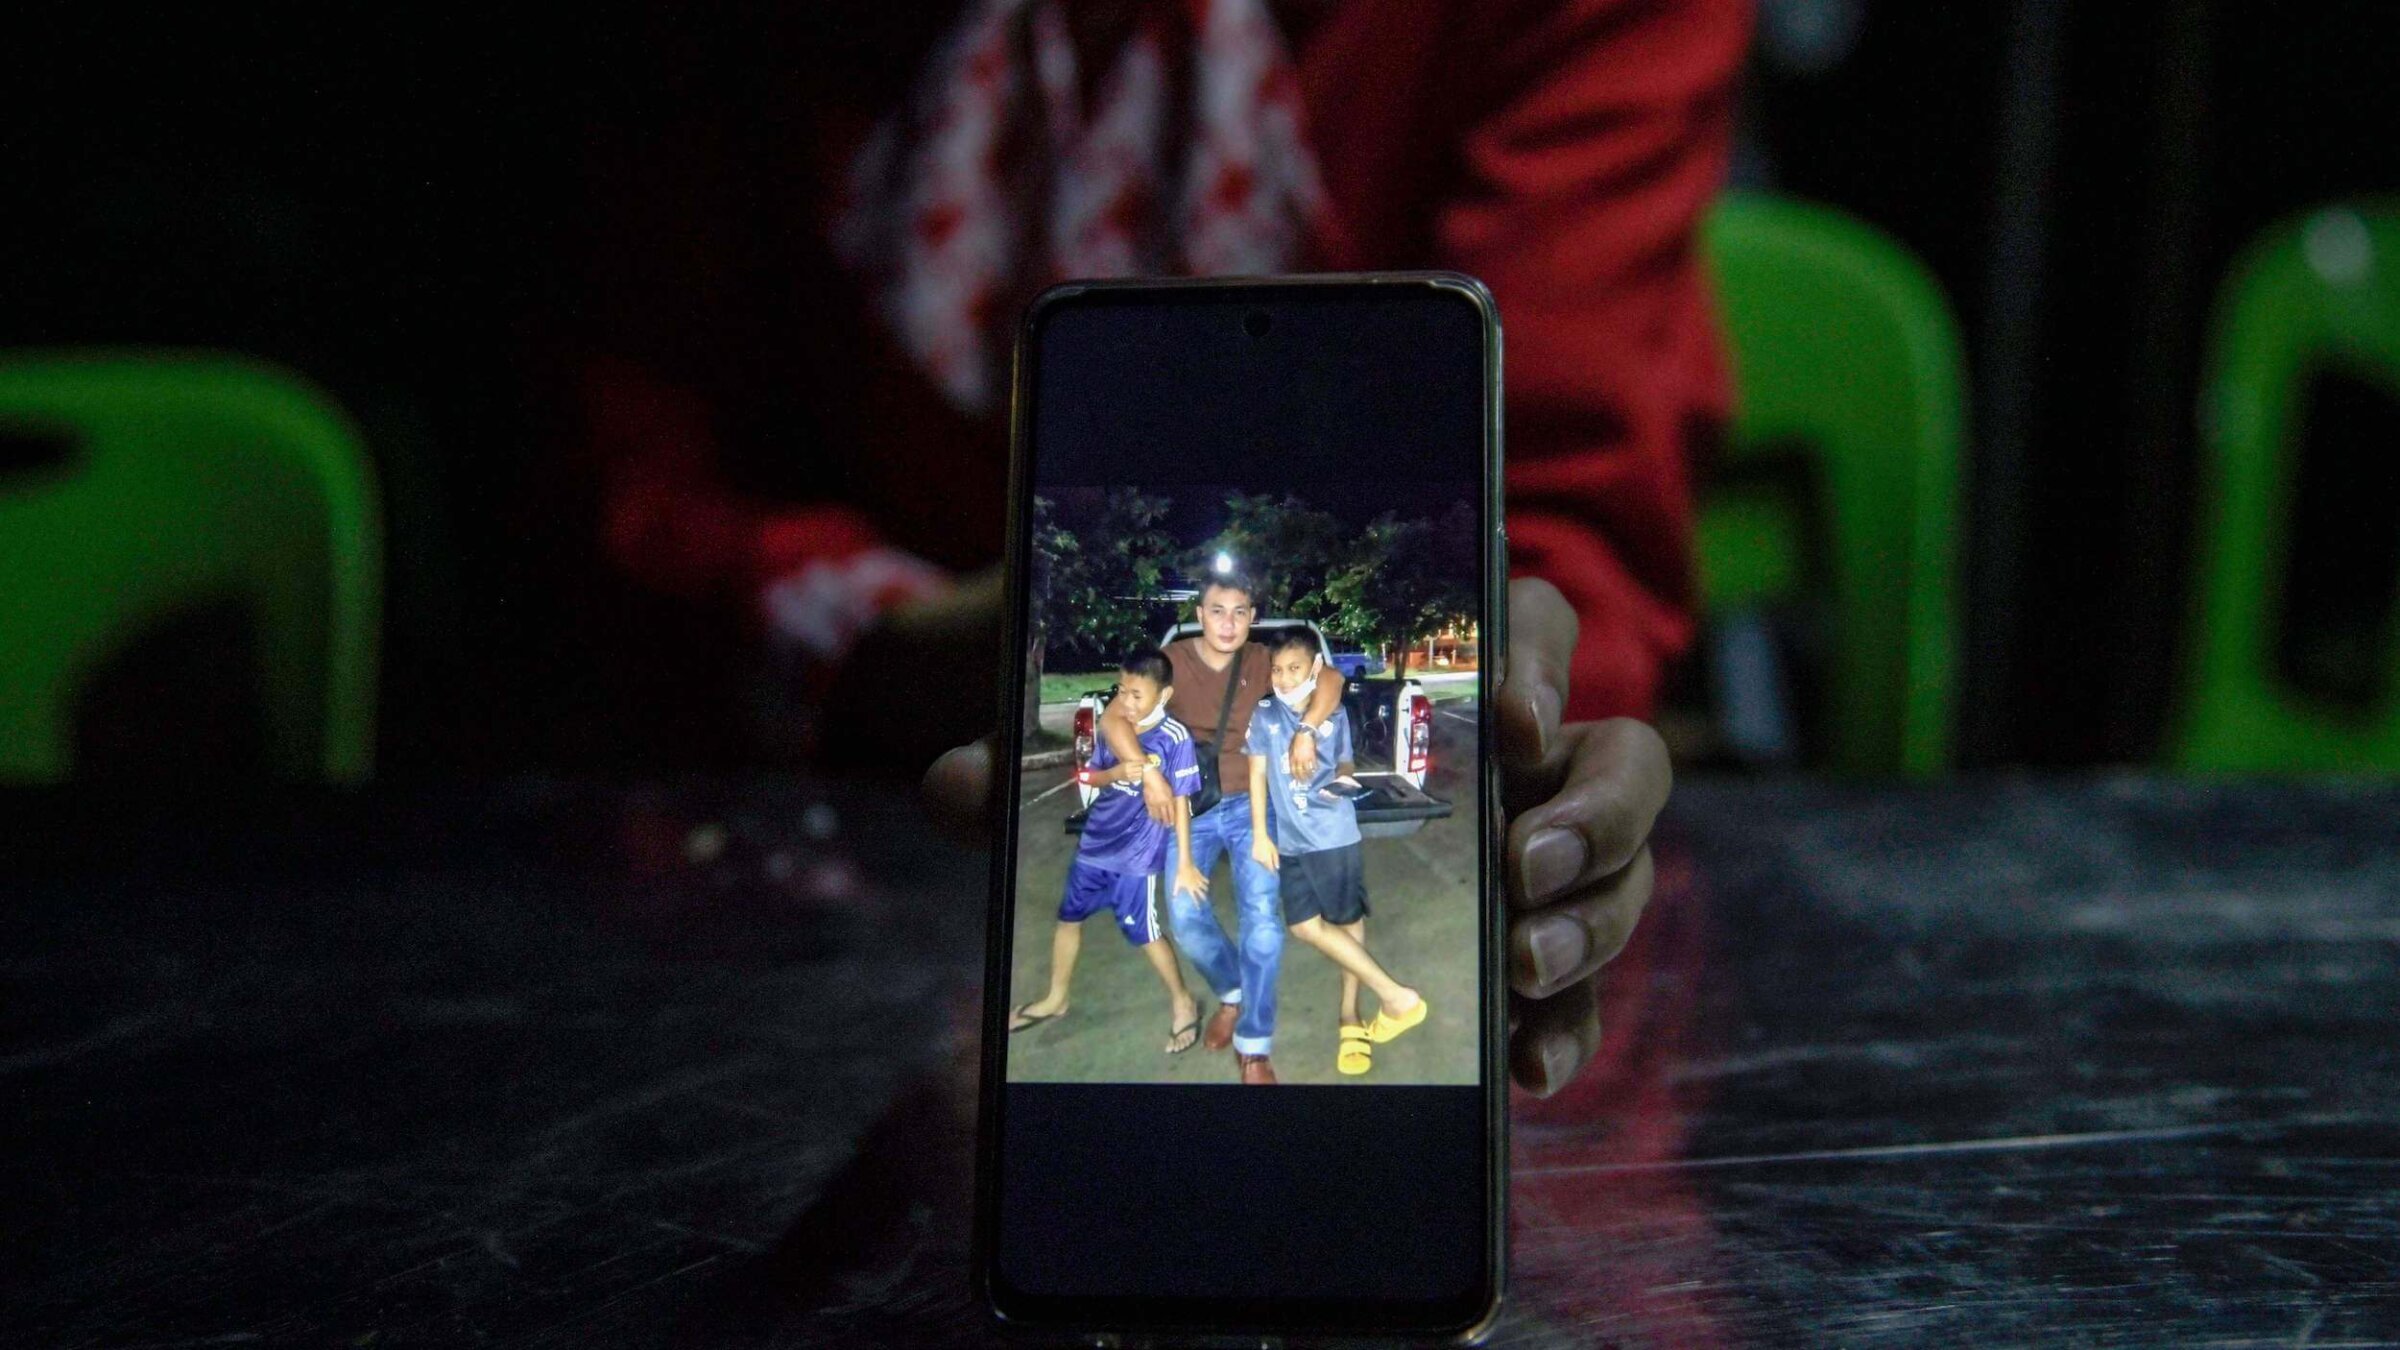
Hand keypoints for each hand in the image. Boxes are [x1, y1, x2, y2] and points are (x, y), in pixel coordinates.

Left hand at [920, 575, 1671, 1099]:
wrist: (1237, 837)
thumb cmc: (1202, 755)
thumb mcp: (1136, 744)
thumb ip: (1065, 759)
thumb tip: (947, 791)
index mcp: (1432, 680)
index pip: (1531, 628)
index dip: (1540, 661)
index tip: (1505, 718)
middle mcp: (1511, 765)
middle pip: (1619, 762)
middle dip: (1594, 817)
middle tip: (1522, 866)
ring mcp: (1532, 857)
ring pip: (1621, 875)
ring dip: (1592, 924)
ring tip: (1521, 971)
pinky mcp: (1521, 949)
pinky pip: (1578, 988)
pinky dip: (1565, 1030)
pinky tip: (1521, 1075)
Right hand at [1140, 768, 1173, 824]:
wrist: (1151, 779)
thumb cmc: (1162, 781)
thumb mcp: (1170, 789)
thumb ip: (1171, 797)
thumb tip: (1172, 803)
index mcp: (1169, 800)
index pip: (1171, 812)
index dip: (1172, 818)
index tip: (1173, 823)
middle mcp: (1162, 803)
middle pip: (1164, 815)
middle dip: (1166, 821)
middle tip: (1167, 826)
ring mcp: (1154, 803)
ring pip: (1157, 814)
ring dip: (1159, 820)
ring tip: (1160, 823)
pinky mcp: (1148, 802)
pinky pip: (1150, 811)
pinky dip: (1152, 815)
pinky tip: (1153, 818)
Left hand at [1174, 862, 1209, 900]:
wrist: (1186, 866)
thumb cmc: (1180, 875)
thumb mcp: (1177, 883)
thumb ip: (1176, 890)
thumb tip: (1173, 896)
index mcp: (1190, 889)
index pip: (1194, 898)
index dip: (1196, 903)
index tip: (1199, 908)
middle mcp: (1196, 886)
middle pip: (1201, 894)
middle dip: (1204, 897)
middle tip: (1205, 900)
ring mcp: (1199, 881)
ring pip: (1205, 887)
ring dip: (1205, 889)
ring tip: (1206, 890)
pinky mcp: (1201, 877)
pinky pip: (1206, 880)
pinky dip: (1207, 882)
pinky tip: (1207, 883)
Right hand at [1250, 835, 1279, 871]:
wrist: (1259, 838)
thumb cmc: (1269, 844)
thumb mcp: (1274, 851)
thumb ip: (1276, 860)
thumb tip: (1277, 868)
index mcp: (1267, 860)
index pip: (1270, 868)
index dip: (1272, 870)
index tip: (1274, 871)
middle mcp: (1261, 861)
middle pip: (1266, 867)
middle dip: (1268, 865)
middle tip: (1270, 861)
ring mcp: (1257, 859)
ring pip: (1261, 864)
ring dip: (1264, 862)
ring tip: (1265, 855)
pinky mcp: (1253, 857)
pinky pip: (1258, 860)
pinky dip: (1260, 859)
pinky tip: (1261, 853)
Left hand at [1286, 725, 1318, 779]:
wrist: (1304, 733)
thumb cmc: (1297, 739)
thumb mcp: (1291, 748)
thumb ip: (1291, 755)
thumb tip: (1292, 762)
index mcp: (1292, 757)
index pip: (1292, 769)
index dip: (1294, 775)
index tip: (1296, 780)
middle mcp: (1298, 759)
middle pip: (1299, 771)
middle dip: (1301, 778)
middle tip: (1303, 783)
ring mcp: (1305, 758)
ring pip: (1307, 769)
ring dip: (1309, 775)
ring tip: (1310, 779)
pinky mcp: (1312, 755)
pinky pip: (1313, 764)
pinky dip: (1315, 768)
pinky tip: (1316, 770)